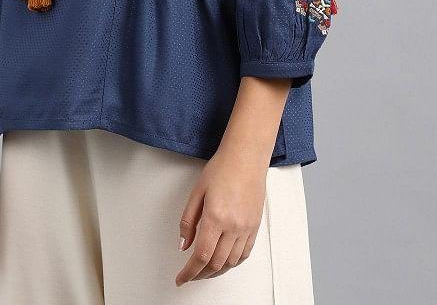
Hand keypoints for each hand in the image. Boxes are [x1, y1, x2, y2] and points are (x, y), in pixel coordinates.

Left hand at [174, 145, 266, 284]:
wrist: (246, 157)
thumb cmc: (222, 168)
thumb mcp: (197, 192)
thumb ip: (188, 221)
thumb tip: (183, 244)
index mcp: (216, 217)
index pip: (201, 256)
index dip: (189, 272)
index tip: (181, 278)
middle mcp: (233, 226)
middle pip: (216, 263)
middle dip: (201, 274)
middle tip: (190, 274)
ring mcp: (246, 228)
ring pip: (231, 262)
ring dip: (216, 270)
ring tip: (205, 269)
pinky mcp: (255, 226)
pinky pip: (244, 254)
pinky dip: (233, 262)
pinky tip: (224, 260)